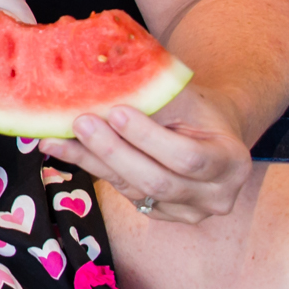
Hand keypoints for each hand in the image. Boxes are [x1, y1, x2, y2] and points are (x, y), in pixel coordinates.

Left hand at [38, 86, 253, 225]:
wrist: (209, 131)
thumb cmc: (196, 107)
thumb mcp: (184, 96)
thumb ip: (153, 93)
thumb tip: (101, 73)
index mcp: (231, 163)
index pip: (188, 158)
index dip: (148, 138)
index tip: (116, 110)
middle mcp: (215, 196)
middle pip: (157, 182)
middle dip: (113, 152)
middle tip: (80, 122)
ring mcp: (188, 211)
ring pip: (134, 190)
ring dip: (92, 161)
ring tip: (56, 139)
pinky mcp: (160, 214)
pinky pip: (122, 193)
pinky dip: (92, 168)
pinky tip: (64, 150)